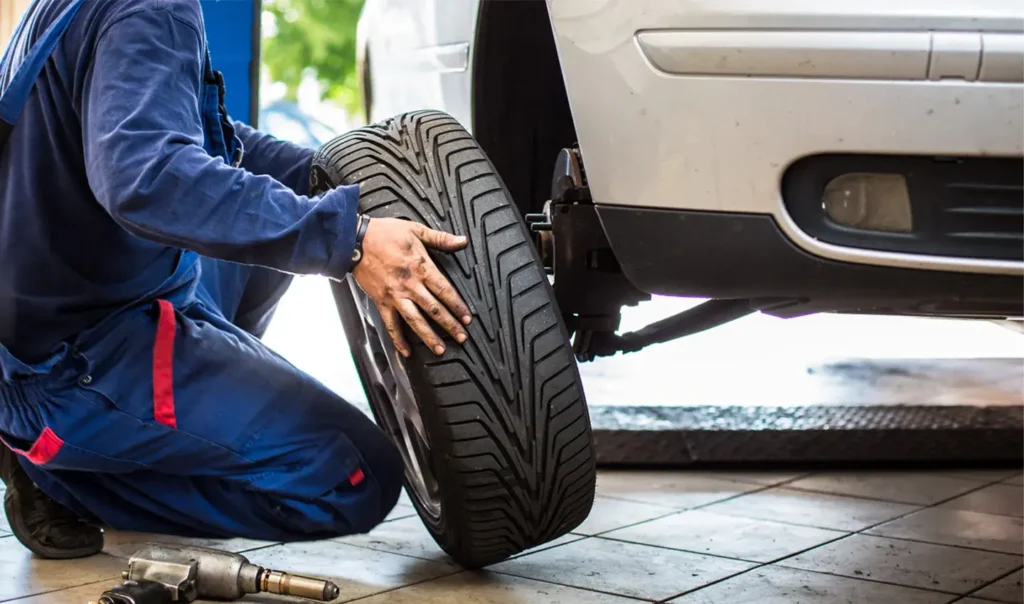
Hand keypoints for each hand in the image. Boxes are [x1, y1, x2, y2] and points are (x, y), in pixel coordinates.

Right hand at [352, 217, 471, 356]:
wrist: (354, 240)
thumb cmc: (384, 233)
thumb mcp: (416, 230)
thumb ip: (441, 238)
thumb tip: (462, 241)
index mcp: (421, 267)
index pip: (445, 291)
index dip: (458, 306)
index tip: (467, 318)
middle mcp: (410, 285)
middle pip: (434, 309)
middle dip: (450, 325)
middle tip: (461, 337)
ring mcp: (395, 296)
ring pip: (415, 321)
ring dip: (428, 337)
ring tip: (439, 349)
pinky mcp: (381, 301)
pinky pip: (391, 324)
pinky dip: (398, 339)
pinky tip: (405, 351)